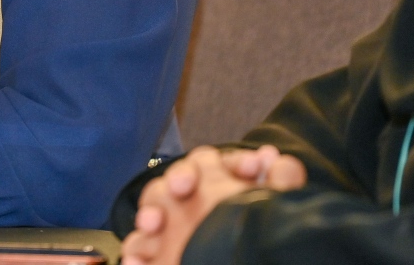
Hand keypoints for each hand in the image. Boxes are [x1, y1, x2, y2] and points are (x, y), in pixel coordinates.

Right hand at [121, 146, 305, 264]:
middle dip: (178, 178)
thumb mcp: (268, 206)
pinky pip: (137, 247)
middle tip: (184, 187)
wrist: (234, 260)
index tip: (255, 167)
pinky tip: (139, 261)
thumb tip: (278, 159)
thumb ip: (278, 184)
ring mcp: (165, 224)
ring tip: (153, 223)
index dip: (234, 163)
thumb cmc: (249, 230)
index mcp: (214, 182)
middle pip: (175, 178)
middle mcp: (185, 197)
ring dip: (149, 213)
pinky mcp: (152, 251)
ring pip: (150, 210)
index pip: (217, 162)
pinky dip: (135, 253)